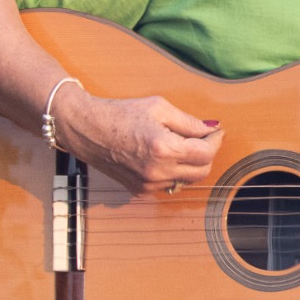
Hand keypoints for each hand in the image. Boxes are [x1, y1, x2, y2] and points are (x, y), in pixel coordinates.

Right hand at [51, 83, 222, 195]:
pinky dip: (172, 171)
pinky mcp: (139, 190)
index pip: (206, 153)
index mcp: (163, 148)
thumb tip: (212, 128)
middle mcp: (157, 171)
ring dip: (189, 164)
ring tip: (178, 144)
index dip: (215, 141)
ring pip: (186, 180)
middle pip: (201, 171)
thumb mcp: (158, 108)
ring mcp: (147, 184)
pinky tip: (161, 155)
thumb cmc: (119, 113)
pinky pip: (168, 183)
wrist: (84, 128)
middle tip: (202, 138)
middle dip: (206, 154)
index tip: (214, 131)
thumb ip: (189, 122)